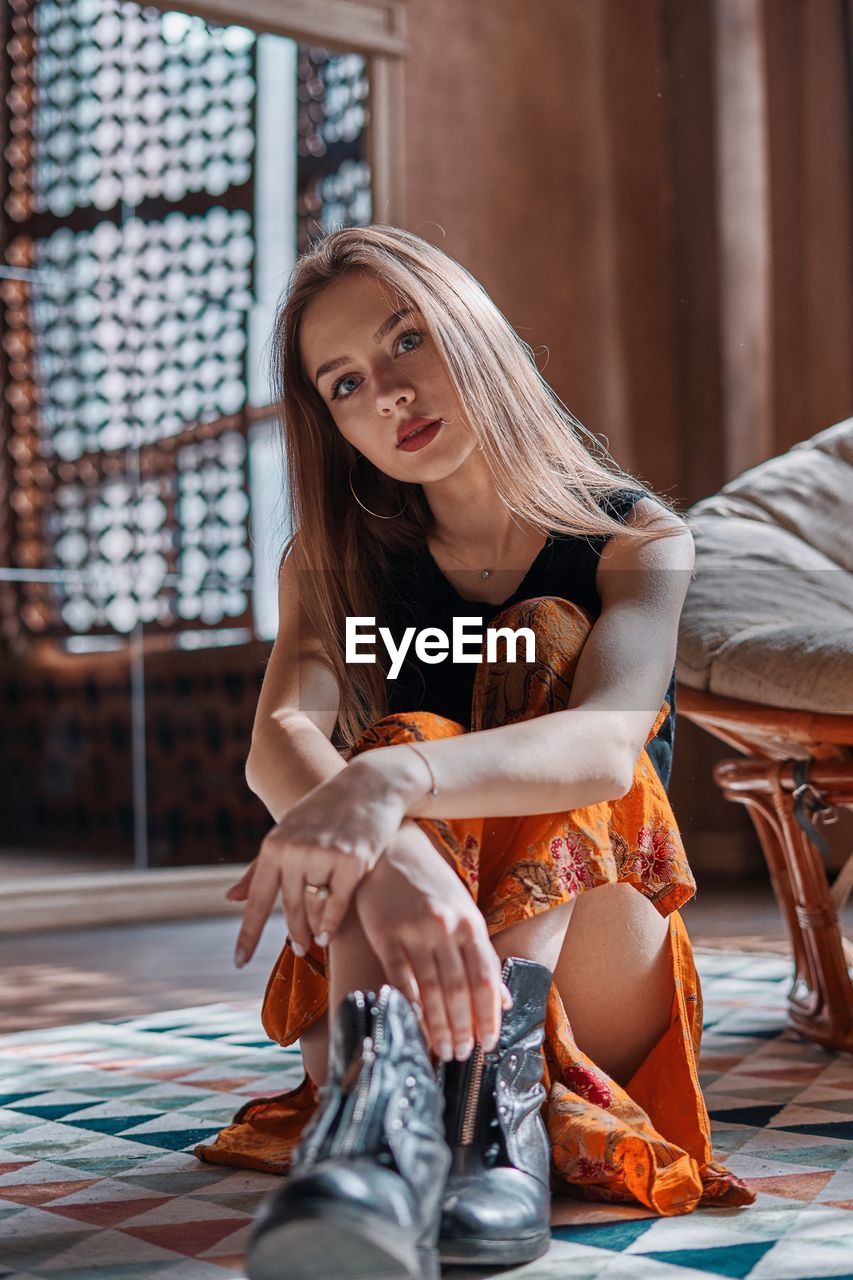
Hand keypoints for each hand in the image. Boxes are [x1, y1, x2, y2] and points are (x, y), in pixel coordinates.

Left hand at [233, 757, 407, 967]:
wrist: (370, 785)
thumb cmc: (325, 812)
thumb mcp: (288, 833)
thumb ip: (259, 868)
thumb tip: (230, 898)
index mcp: (274, 845)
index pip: (257, 899)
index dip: (248, 934)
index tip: (240, 962)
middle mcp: (295, 850)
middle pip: (290, 909)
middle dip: (294, 935)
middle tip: (299, 950)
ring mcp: (324, 855)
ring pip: (314, 907)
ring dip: (314, 929)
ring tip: (315, 941)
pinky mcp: (353, 861)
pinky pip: (338, 904)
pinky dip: (332, 922)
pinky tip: (329, 933)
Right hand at [355, 826, 511, 1058]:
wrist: (392, 851)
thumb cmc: (431, 885)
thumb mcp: (465, 912)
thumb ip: (483, 955)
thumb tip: (504, 1001)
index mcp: (471, 923)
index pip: (486, 979)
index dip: (489, 1015)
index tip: (489, 1043)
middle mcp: (446, 928)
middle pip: (459, 989)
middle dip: (463, 1028)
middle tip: (463, 1055)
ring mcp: (415, 931)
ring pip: (432, 989)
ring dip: (439, 1026)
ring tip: (443, 1050)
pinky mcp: (386, 934)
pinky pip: (400, 976)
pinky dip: (410, 1004)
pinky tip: (415, 1024)